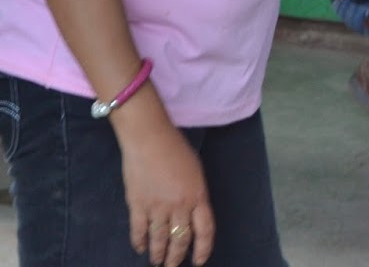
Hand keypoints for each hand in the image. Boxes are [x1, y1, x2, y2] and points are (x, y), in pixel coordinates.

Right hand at [121, 115, 214, 265]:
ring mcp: (157, 207)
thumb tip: (193, 214)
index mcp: (198, 196)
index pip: (205, 230)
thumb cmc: (176, 150)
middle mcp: (180, 206)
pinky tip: (140, 248)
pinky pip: (139, 230)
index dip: (203, 249)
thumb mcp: (196, 172)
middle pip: (181, 239)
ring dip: (158, 254)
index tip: (200, 260)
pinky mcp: (137, 205)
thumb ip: (196, 195)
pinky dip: (139, 241)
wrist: (149, 139)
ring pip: (159, 239)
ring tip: (157, 262)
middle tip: (174, 266)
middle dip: (177, 257)